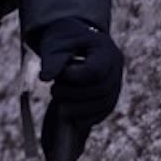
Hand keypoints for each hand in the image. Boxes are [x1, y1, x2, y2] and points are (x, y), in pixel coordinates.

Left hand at [36, 18, 123, 160]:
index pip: (95, 71)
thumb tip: (45, 78)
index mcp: (105, 50)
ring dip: (78, 109)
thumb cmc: (64, 41)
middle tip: (54, 91)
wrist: (74, 42)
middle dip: (74, 94)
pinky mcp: (110, 98)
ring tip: (58, 104)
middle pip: (101, 89)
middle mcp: (116, 68)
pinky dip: (85, 118)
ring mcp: (116, 84)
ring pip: (104, 105)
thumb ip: (52, 60)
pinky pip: (102, 113)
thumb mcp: (55, 45)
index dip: (74, 78)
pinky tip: (67, 115)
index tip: (59, 75)